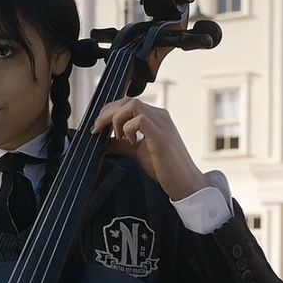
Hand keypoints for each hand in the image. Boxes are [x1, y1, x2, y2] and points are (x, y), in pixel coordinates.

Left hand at [91, 97, 206, 200]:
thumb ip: (122, 144)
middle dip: (107, 113)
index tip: (97, 127)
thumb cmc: (164, 168)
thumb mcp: (137, 152)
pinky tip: (131, 143)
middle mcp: (159, 116)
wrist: (184, 182)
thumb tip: (104, 142)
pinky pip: (139, 120)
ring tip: (117, 137)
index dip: (109, 112)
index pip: (127, 103)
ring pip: (132, 105)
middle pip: (127, 100)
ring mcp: (161, 124)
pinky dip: (128, 130)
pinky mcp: (161, 136)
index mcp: (155, 117)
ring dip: (116, 119)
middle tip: (97, 129)